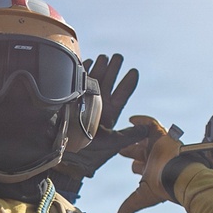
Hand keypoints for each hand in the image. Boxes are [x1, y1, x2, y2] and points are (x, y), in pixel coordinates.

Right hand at [57, 54, 142, 179]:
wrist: (66, 155)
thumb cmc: (90, 153)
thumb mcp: (114, 143)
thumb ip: (130, 135)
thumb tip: (147, 129)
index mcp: (110, 113)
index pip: (122, 95)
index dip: (128, 83)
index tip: (134, 71)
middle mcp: (99, 105)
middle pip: (108, 82)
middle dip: (113, 69)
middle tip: (118, 57)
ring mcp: (84, 101)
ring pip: (94, 80)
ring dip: (100, 68)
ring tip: (105, 57)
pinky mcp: (71, 100)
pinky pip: (76, 83)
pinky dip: (82, 73)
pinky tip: (87, 62)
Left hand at [116, 116, 183, 212]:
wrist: (180, 176)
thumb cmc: (165, 187)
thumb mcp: (143, 196)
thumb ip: (130, 204)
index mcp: (152, 171)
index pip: (141, 166)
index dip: (133, 165)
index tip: (126, 165)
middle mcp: (156, 158)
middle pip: (141, 151)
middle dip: (130, 150)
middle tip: (119, 149)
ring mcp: (159, 146)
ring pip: (145, 138)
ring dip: (134, 136)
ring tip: (123, 133)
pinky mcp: (162, 136)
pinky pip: (152, 124)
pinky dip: (142, 120)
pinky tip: (132, 119)